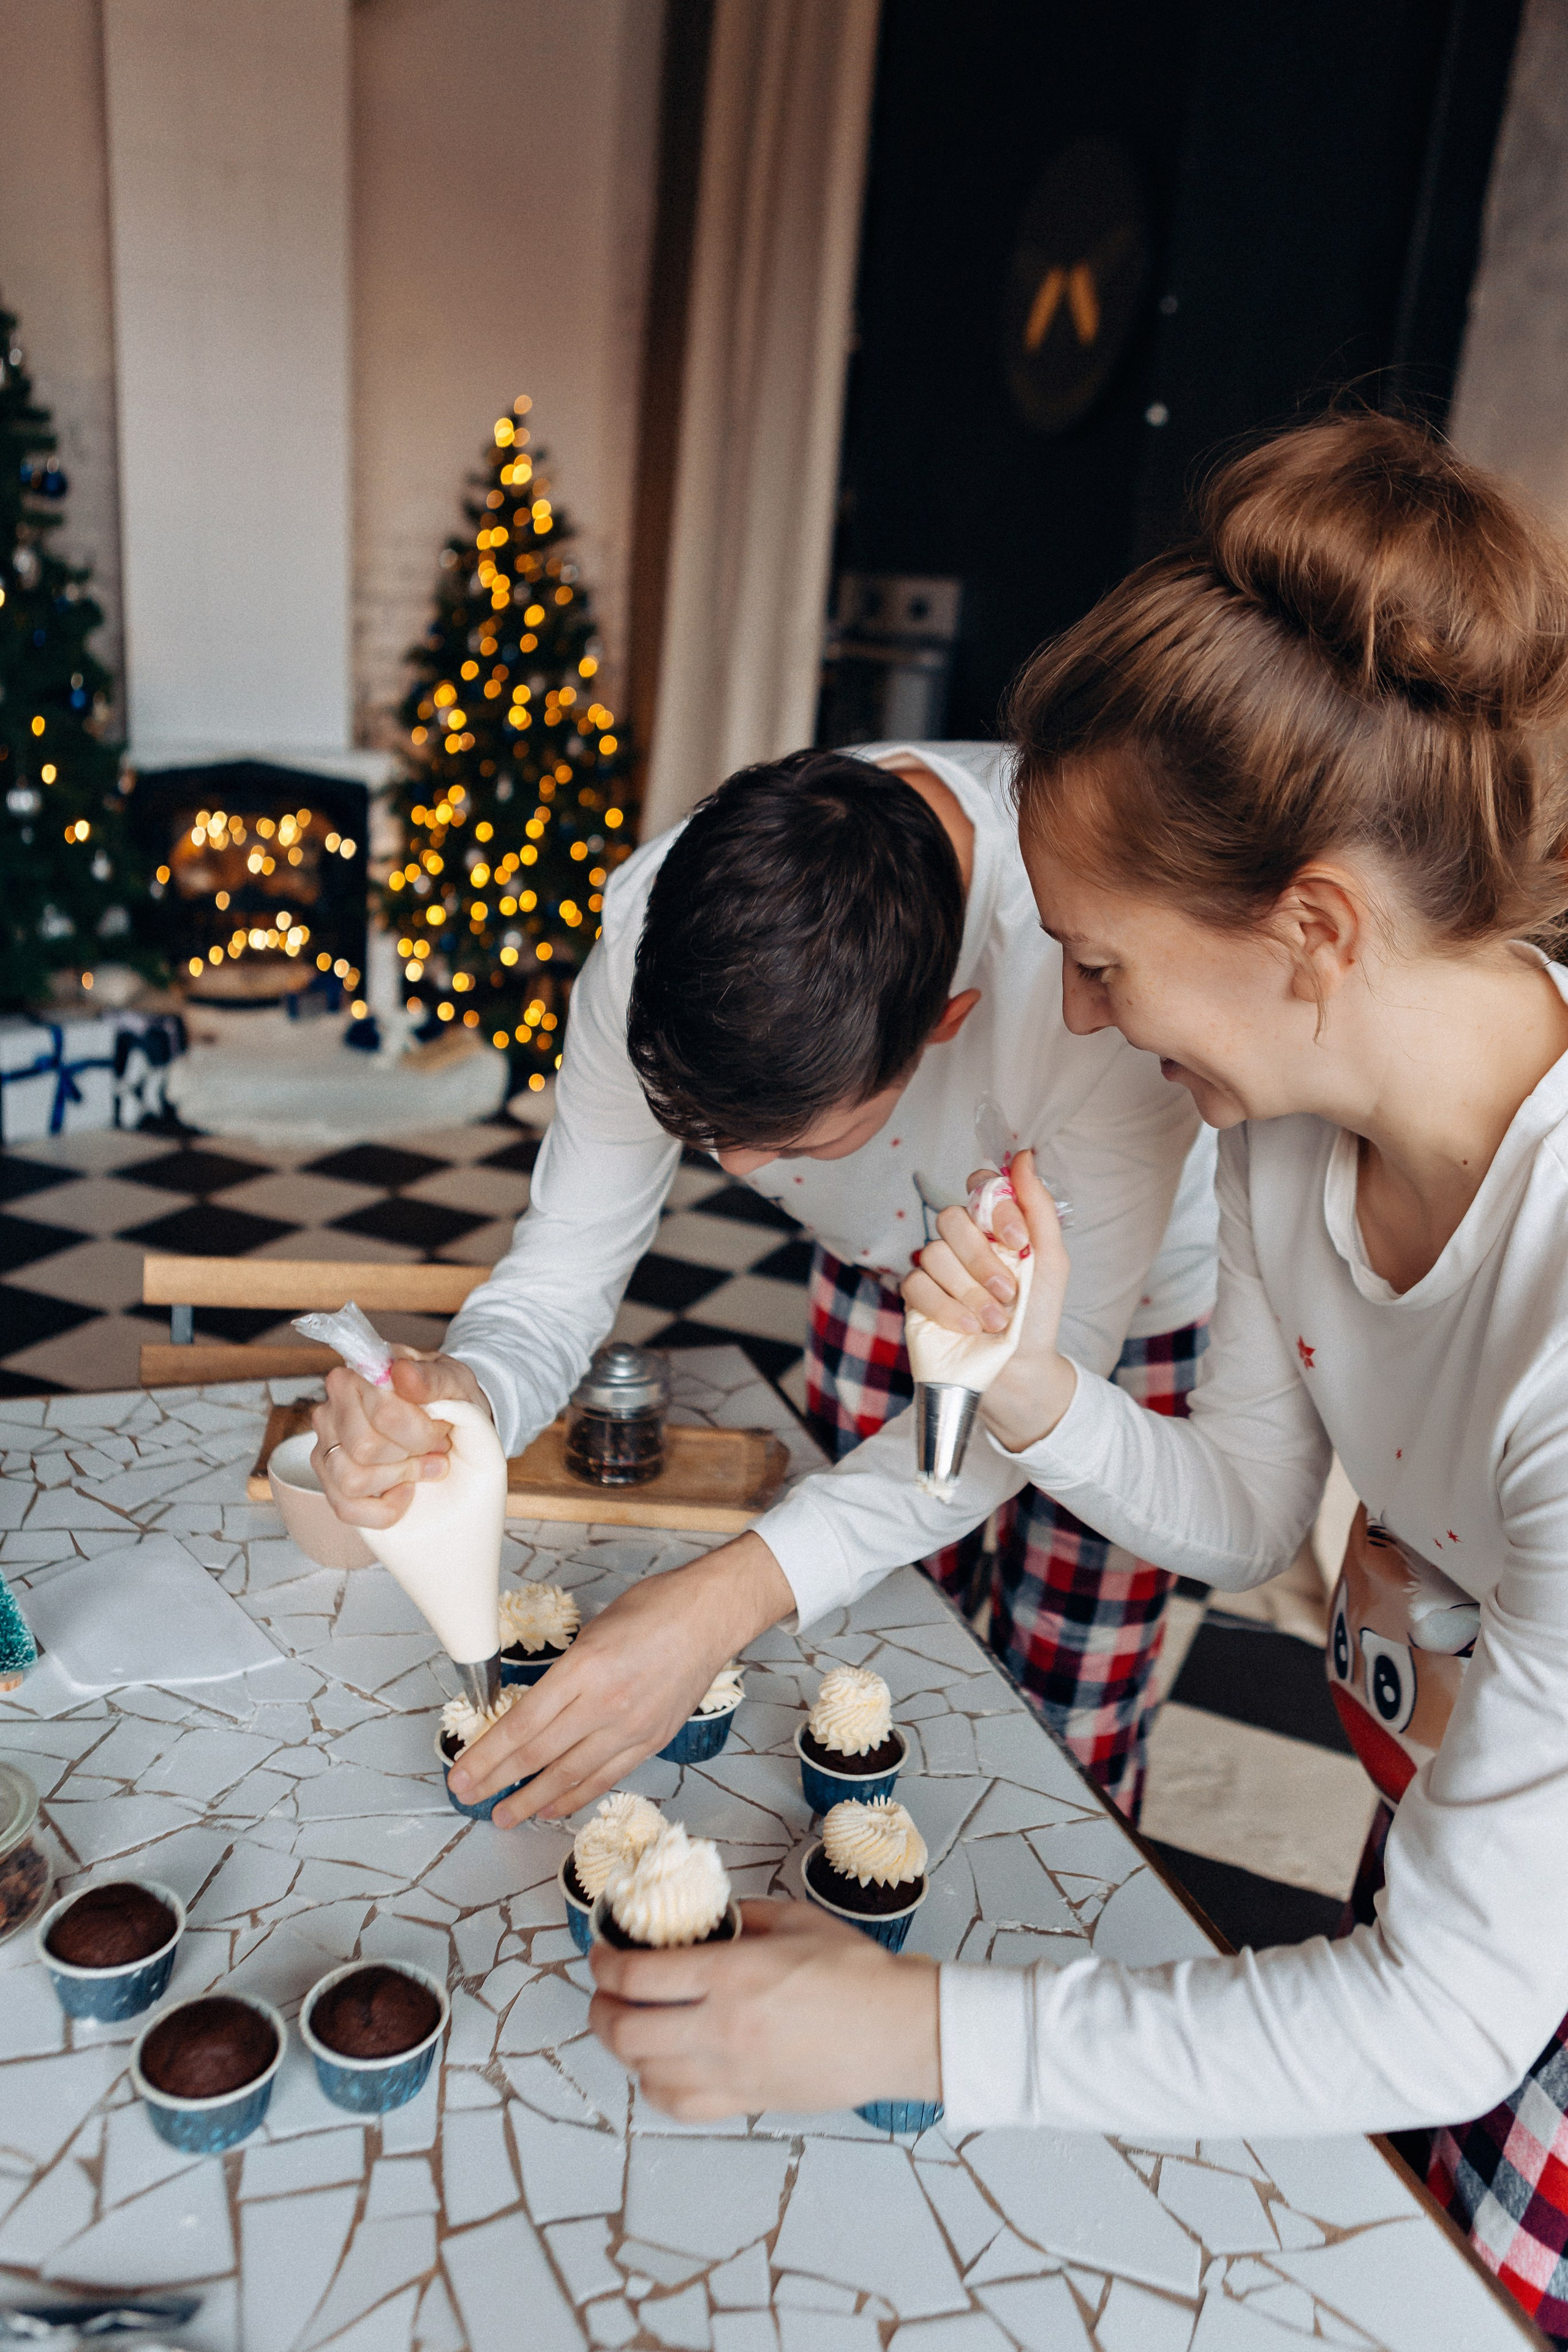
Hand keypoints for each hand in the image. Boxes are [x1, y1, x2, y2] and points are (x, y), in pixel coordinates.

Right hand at [310, 1352, 492, 1530]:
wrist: (461, 1447)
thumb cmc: (455, 1409)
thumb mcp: (459, 1387)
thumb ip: (434, 1378)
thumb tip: (402, 1372)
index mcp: (362, 1374)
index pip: (381, 1410)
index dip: (419, 1428)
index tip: (441, 1426)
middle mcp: (334, 1407)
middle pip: (364, 1447)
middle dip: (412, 1453)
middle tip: (435, 1447)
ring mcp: (328, 1447)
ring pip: (352, 1478)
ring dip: (400, 1478)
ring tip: (423, 1466)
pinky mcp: (332, 1485)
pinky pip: (346, 1508)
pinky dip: (385, 1509)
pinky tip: (405, 1492)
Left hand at [447, 1531, 794, 1824]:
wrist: (710, 1616)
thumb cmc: (654, 1609)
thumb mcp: (594, 1630)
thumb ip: (565, 1672)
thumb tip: (533, 1705)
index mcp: (584, 1668)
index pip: (523, 1723)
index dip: (488, 1754)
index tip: (463, 1771)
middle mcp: (605, 1704)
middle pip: (539, 1753)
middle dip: (498, 1780)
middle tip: (468, 1796)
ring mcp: (631, 1727)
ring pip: (571, 1774)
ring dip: (532, 1799)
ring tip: (505, 1815)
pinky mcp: (651, 1740)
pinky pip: (606, 1776)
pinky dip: (576, 1795)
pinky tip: (552, 1807)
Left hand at [589, 1898, 940, 2120]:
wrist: (900, 2030)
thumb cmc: (856, 1973)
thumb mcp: (795, 1919)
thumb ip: (743, 1916)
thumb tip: (706, 1917)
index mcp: (733, 1975)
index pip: (638, 1977)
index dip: (605, 1964)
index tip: (602, 1954)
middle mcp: (722, 2028)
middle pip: (625, 2031)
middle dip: (600, 2009)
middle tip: (604, 1992)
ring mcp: (732, 2073)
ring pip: (643, 2073)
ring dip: (623, 2048)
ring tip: (628, 2026)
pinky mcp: (746, 2103)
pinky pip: (677, 2106)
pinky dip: (655, 2086)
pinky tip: (661, 2066)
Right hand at [900, 1148, 1076, 1451]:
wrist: (1021, 1369)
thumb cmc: (1038, 1315)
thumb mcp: (1052, 1260)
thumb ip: (1038, 1207)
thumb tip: (1025, 1155)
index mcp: (994, 1225)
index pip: (979, 1186)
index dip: (994, 1207)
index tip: (1019, 1241)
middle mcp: (962, 1241)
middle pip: (951, 1218)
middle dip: (983, 1259)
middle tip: (1009, 1292)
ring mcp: (936, 1268)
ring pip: (933, 1253)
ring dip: (971, 1291)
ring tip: (996, 1321)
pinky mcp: (915, 1298)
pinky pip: (916, 1285)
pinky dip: (948, 1307)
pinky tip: (970, 1327)